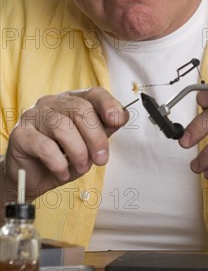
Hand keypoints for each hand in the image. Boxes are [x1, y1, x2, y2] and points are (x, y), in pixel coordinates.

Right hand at [3, 87, 128, 199]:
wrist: (33, 177)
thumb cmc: (61, 156)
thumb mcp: (88, 144)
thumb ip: (104, 129)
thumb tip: (123, 116)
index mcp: (72, 101)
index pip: (93, 93)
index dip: (107, 104)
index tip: (117, 121)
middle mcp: (52, 103)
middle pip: (80, 109)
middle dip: (96, 137)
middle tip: (102, 159)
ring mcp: (34, 116)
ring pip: (62, 126)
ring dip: (78, 151)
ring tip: (81, 167)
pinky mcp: (20, 135)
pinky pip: (44, 146)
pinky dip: (58, 162)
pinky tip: (62, 172)